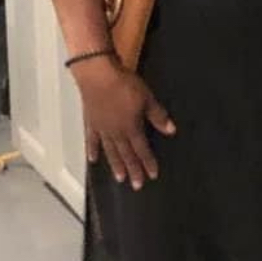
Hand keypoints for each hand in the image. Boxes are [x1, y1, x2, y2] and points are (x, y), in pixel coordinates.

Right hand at [74, 56, 175, 190]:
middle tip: (137, 185)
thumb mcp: (147, 98)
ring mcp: (102, 128)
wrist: (97, 75)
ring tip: (119, 178)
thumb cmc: (123, 85)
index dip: (148, 162)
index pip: (142, 149)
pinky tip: (92, 159)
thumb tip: (171, 130)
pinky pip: (91, 140)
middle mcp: (116, 133)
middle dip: (133, 170)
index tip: (152, 175)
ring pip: (110, 151)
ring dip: (115, 165)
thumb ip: (158, 116)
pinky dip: (92, 150)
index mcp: (131, 128)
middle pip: (126, 155)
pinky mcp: (90, 121)